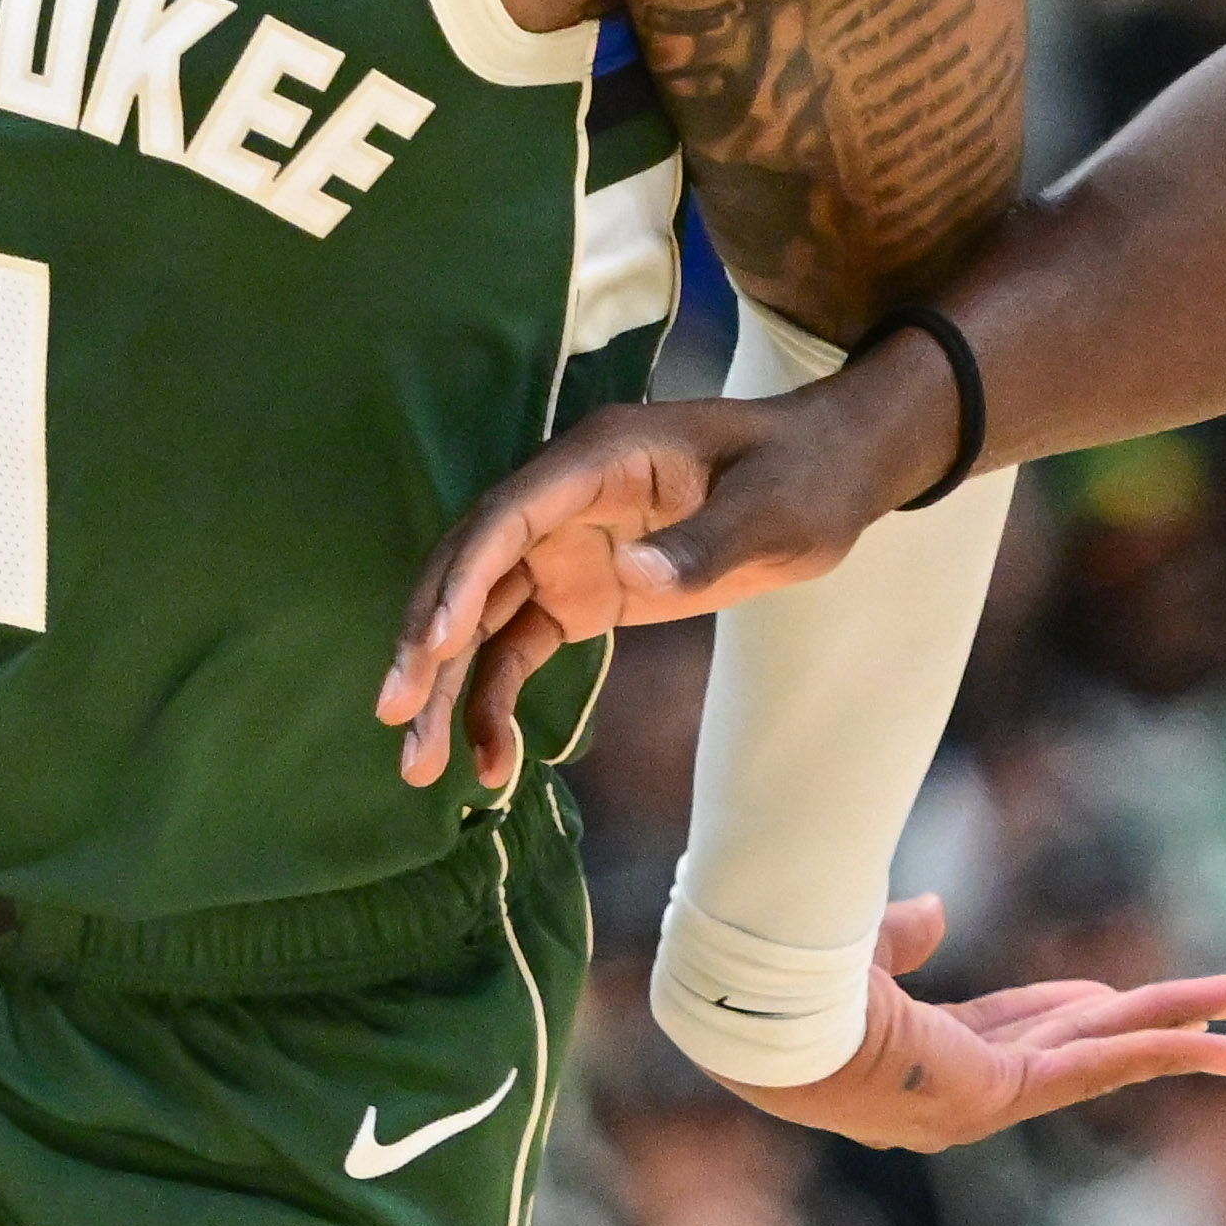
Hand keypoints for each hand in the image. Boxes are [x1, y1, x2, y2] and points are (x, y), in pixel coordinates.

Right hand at [380, 350, 949, 791]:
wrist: (828, 475)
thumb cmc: (803, 476)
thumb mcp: (774, 510)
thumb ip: (703, 544)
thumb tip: (628, 575)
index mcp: (598, 459)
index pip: (508, 515)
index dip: (463, 577)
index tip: (430, 644)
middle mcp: (560, 499)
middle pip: (471, 569)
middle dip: (427, 644)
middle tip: (396, 717)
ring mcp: (561, 546)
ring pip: (479, 616)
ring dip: (446, 686)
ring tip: (420, 767)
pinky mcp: (577, 591)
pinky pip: (516, 646)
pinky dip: (496, 699)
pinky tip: (493, 761)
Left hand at [723, 901, 1225, 1153]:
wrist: (772, 1025)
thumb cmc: (796, 993)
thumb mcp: (860, 953)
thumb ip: (897, 938)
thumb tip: (933, 910)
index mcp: (928, 1057)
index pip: (1017, 1032)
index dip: (1068, 1010)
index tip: (1108, 996)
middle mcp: (964, 1088)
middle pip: (1079, 1044)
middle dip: (1150, 1025)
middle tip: (1214, 1013)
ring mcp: (989, 1098)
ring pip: (1106, 1053)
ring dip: (1181, 1035)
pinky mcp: (1005, 1093)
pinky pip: (1102, 1068)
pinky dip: (1166, 1054)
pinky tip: (1224, 1050)